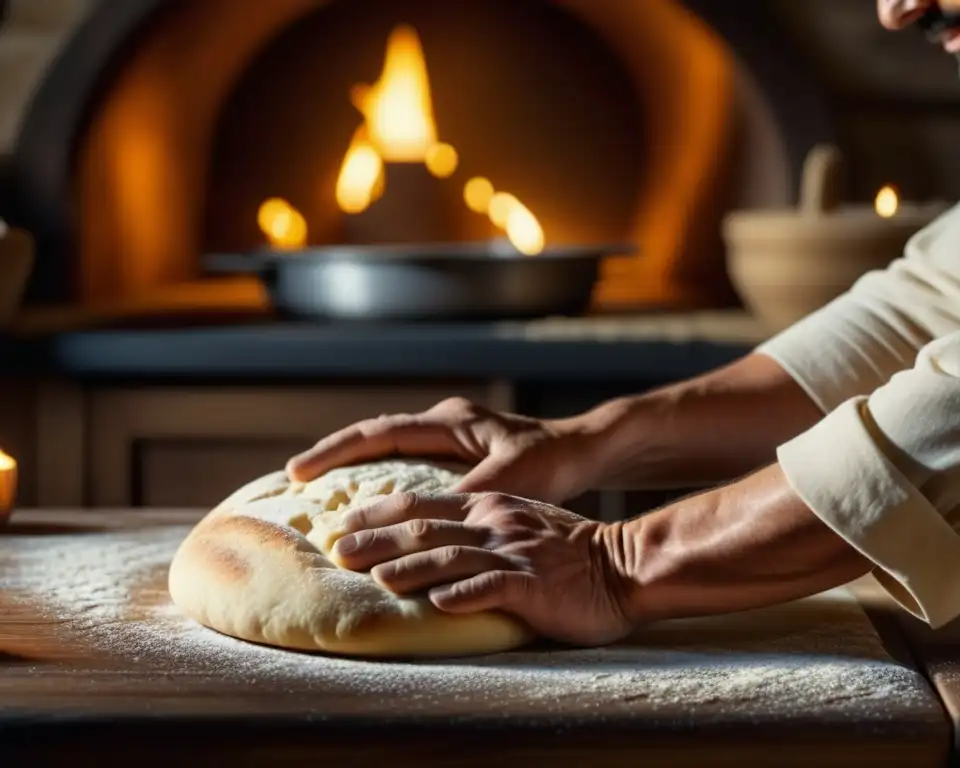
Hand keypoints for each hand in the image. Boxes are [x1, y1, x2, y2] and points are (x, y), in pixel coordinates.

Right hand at [286, 397, 597, 503]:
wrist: (584, 451)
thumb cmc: (554, 459)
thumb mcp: (516, 478)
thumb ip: (475, 494)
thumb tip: (431, 517)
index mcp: (450, 421)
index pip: (380, 433)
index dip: (337, 452)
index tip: (300, 471)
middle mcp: (444, 423)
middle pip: (375, 437)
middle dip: (334, 456)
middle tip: (293, 479)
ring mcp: (450, 437)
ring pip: (389, 449)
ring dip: (356, 467)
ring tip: (320, 493)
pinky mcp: (459, 454)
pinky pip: (407, 463)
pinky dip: (383, 478)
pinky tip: (371, 503)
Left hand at [332, 491, 635, 646]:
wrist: (622, 564)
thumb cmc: (568, 550)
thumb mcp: (519, 521)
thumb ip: (478, 525)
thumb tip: (428, 538)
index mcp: (489, 506)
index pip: (423, 504)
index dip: (380, 512)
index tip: (344, 523)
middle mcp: (496, 523)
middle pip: (426, 530)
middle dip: (379, 540)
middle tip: (341, 552)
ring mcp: (515, 553)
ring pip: (452, 558)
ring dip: (412, 569)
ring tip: (377, 579)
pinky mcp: (534, 584)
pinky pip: (494, 588)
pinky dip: (464, 596)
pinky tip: (439, 605)